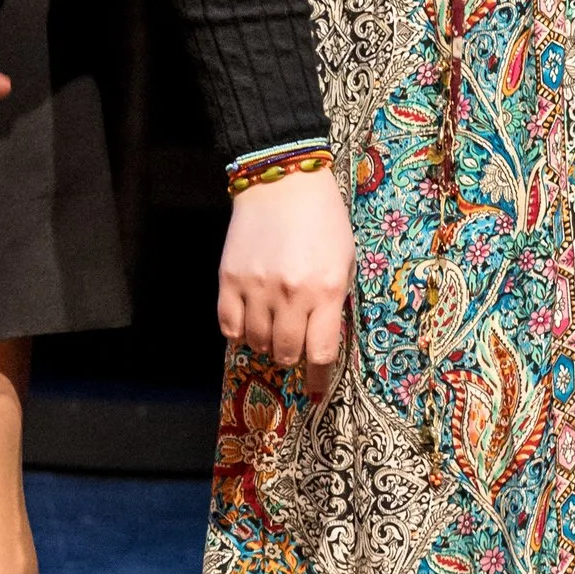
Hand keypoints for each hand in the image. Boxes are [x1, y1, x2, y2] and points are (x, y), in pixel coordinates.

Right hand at [217, 169, 352, 400]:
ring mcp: (257, 287)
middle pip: (286, 352)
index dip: (317, 378)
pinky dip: (239, 332)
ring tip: (272, 329)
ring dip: (266, 344)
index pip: (321, 353)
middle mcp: (291, 294)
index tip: (314, 390)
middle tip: (293, 347)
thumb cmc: (323, 220)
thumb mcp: (345, 260)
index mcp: (327, 291)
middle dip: (291, 357)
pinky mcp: (229, 279)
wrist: (283, 182)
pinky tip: (249, 322)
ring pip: (257, 343)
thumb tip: (320, 341)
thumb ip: (334, 302)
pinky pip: (229, 326)